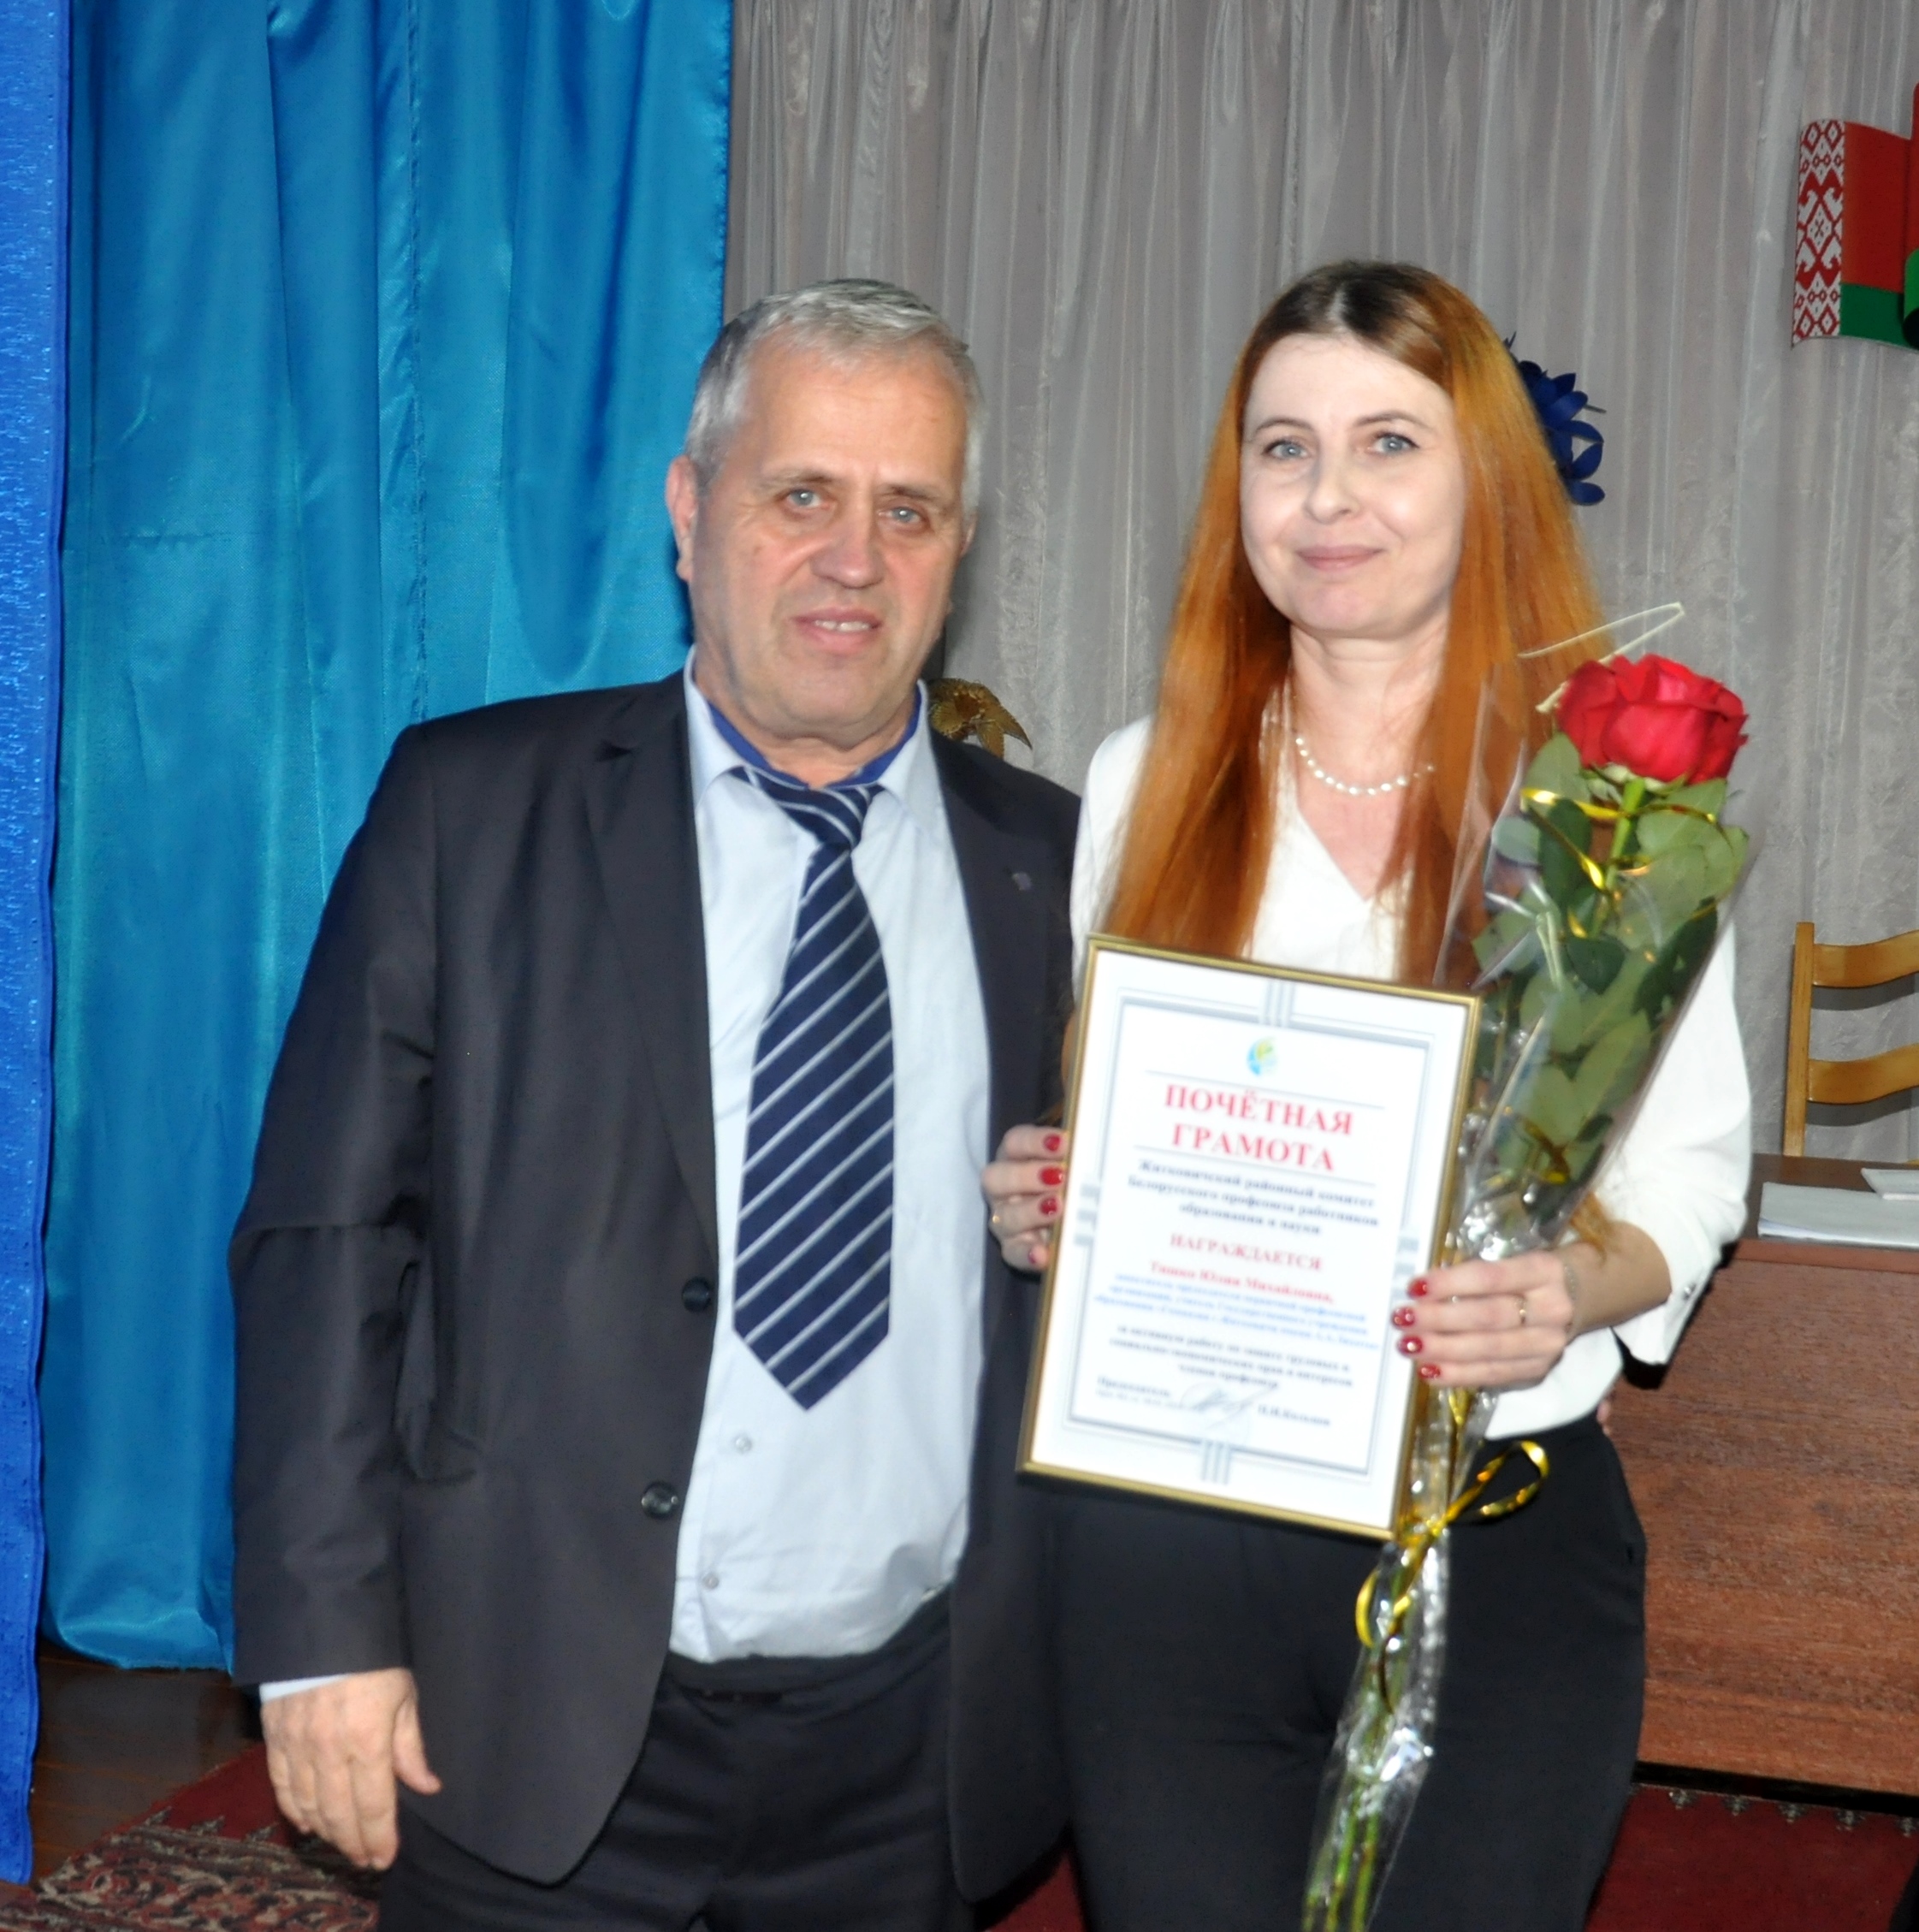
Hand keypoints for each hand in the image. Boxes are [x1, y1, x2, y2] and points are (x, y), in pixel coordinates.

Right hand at [261, 1667, 442, 1868]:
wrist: (324, 1621)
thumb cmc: (375, 1655)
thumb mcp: (404, 1694)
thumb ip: (411, 1746)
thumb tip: (427, 1787)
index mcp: (367, 1741)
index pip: (373, 1807)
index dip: (379, 1838)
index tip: (385, 1859)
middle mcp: (328, 1752)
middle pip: (339, 1814)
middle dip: (354, 1843)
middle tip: (365, 1859)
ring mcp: (297, 1746)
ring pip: (309, 1806)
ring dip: (326, 1831)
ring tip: (343, 1844)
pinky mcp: (274, 1737)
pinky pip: (281, 1786)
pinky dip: (294, 1809)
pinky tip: (308, 1822)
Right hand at [982, 1124, 1068, 1272]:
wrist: (1074, 1225)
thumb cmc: (1073, 1186)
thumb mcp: (1075, 1170)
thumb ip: (1079, 1159)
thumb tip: (1098, 1148)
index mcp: (1016, 1159)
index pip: (1014, 1143)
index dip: (1035, 1142)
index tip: (1063, 1144)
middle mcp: (1003, 1189)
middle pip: (996, 1178)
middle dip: (1027, 1176)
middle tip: (1059, 1177)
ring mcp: (1006, 1220)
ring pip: (1005, 1216)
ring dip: (1031, 1211)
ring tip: (1058, 1208)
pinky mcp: (1014, 1249)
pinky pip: (1013, 1253)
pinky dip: (1028, 1254)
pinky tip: (1043, 1254)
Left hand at [1393, 1246, 1589, 1390]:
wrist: (1587, 1293)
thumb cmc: (1533, 1272)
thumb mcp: (1515, 1259)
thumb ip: (1477, 1274)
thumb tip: (1422, 1291)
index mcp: (1543, 1271)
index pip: (1490, 1278)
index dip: (1450, 1283)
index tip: (1414, 1287)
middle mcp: (1551, 1309)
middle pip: (1488, 1317)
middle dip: (1439, 1320)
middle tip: (1402, 1318)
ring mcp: (1548, 1345)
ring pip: (1490, 1351)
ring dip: (1443, 1350)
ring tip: (1408, 1346)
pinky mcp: (1540, 1370)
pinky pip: (1494, 1375)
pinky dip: (1458, 1375)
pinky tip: (1429, 1371)